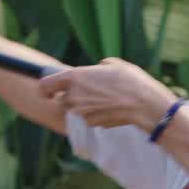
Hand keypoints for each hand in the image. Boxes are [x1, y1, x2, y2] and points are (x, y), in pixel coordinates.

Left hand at [37, 58, 175, 129]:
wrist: (144, 105)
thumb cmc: (131, 81)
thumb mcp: (114, 65)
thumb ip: (99, 67)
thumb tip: (98, 68)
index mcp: (75, 77)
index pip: (45, 86)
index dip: (44, 89)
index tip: (48, 92)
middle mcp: (74, 96)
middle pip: (61, 100)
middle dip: (70, 98)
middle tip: (87, 93)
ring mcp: (81, 112)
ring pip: (75, 111)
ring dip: (84, 107)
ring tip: (104, 100)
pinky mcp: (91, 123)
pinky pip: (88, 119)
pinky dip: (95, 115)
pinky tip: (110, 109)